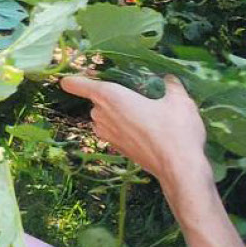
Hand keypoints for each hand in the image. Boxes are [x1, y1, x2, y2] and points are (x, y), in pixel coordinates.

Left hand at [60, 74, 211, 188]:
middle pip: (97, 100)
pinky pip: (112, 131)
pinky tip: (144, 128)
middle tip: (135, 93)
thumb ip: (171, 85)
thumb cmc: (175, 129)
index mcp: (111, 96)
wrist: (179, 168)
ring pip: (104, 116)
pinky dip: (122, 127)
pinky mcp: (116, 148)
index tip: (67, 80)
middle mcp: (102, 115)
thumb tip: (169, 78)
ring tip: (142, 111)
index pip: (79, 85)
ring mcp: (107, 134)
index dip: (74, 80)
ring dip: (116, 113)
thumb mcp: (179, 100)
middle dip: (112, 96)